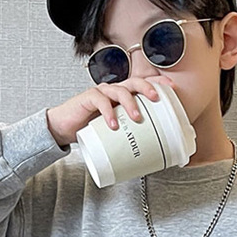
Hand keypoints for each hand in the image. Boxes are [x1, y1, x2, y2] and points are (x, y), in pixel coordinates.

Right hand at [46, 75, 175, 147]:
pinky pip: (100, 101)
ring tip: (136, 118)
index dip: (157, 83)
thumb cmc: (90, 128)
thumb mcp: (114, 132)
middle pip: (134, 82)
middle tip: (156, 100)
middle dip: (147, 88)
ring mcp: (101, 93)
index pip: (142, 85)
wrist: (64, 129)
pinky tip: (113, 124)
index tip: (172, 88)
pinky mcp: (88, 98)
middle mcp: (113, 91)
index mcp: (122, 96)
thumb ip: (128, 135)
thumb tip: (151, 155)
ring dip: (130, 103)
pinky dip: (108, 112)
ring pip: (120, 90)